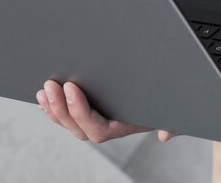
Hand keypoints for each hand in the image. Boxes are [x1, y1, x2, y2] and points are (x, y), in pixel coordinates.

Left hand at [37, 80, 175, 143]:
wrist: (169, 94)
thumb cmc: (170, 100)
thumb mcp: (176, 110)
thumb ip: (174, 123)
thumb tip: (166, 135)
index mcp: (126, 126)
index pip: (98, 129)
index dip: (81, 111)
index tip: (71, 88)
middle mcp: (110, 126)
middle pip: (79, 128)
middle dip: (61, 108)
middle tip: (50, 86)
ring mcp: (99, 119)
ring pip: (71, 124)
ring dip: (54, 108)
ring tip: (44, 91)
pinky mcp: (91, 108)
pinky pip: (69, 116)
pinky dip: (55, 109)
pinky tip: (45, 100)